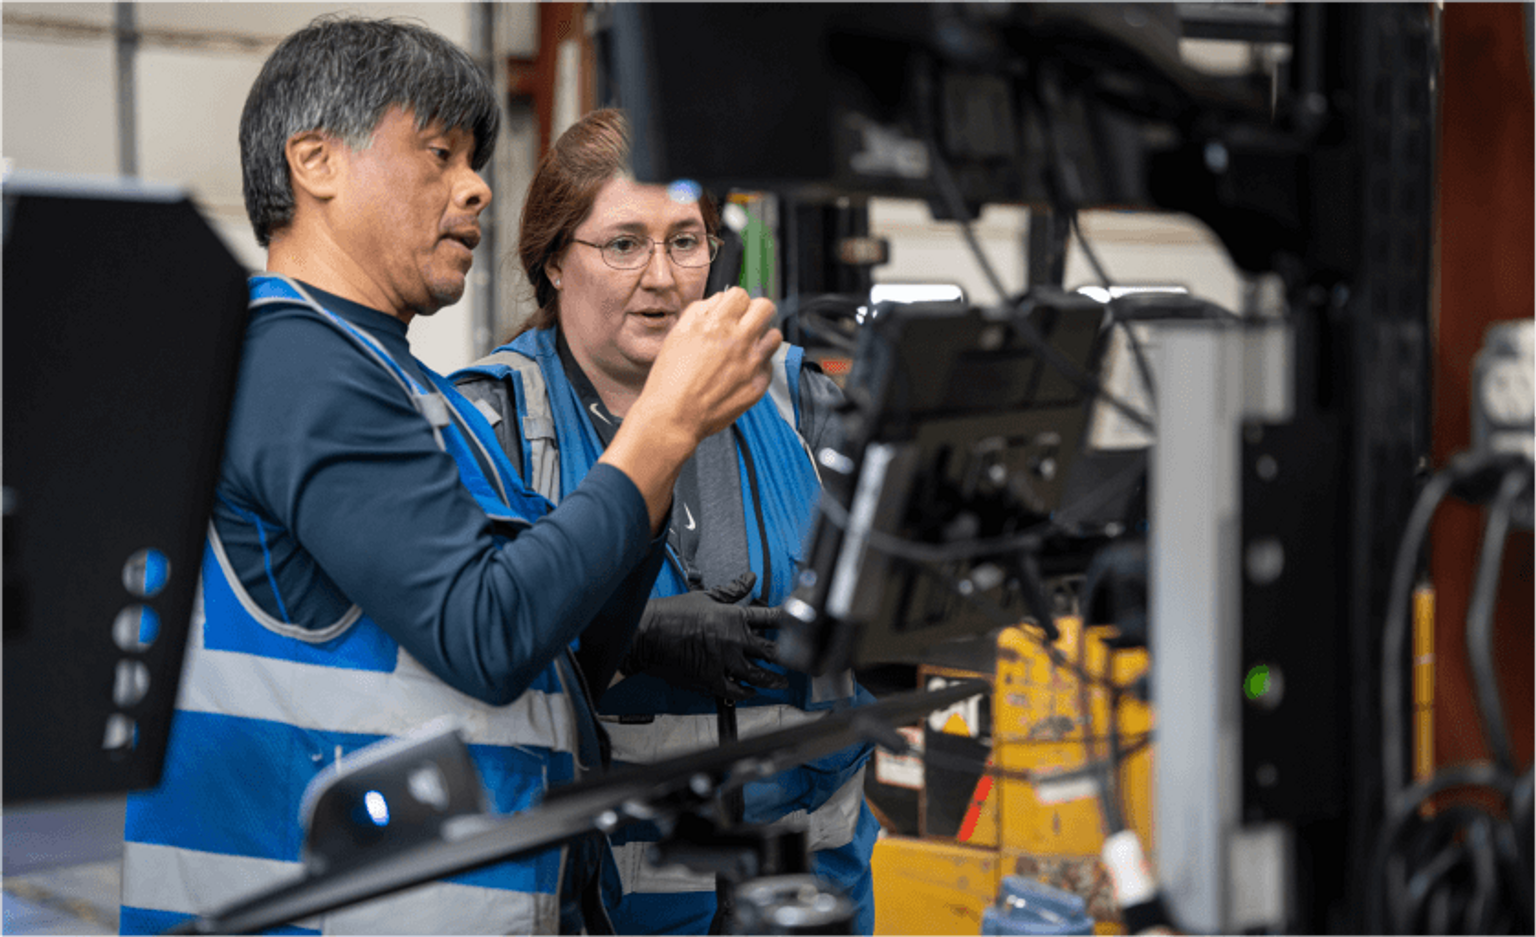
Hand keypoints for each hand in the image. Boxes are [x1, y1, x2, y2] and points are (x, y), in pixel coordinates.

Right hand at [603, 287, 779, 529]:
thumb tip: (719, 301)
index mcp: (717, 324)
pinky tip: (741, 372)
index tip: (732, 310)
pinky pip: (769, 365)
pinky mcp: (759, 384)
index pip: (741, 294)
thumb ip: (700, 311)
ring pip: (774, 336)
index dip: (735, 301)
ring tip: (746, 348)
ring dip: (762, 338)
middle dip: (755, 312)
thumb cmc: (670, 379)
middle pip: (766, 307)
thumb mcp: (677, 334)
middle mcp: (739, 340)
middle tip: (746, 323)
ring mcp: (752, 363)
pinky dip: (758, 365)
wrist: (674, 417)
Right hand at [620, 572, 789, 700]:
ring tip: (781, 682)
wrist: (649, 634)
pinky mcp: (712, 679)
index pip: (770, 618)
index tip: (798, 625)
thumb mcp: (705, 596)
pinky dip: (746, 693)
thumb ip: (732, 590)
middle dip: (787, 657)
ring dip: (773, 679)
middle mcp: (734, 640)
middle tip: (800, 661)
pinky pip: (736, 690)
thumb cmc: (673, 614)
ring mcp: (725, 662)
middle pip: (771, 650)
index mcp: (734, 617)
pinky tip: (751, 693)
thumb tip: (750, 578)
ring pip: (758, 674)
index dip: (787, 621)